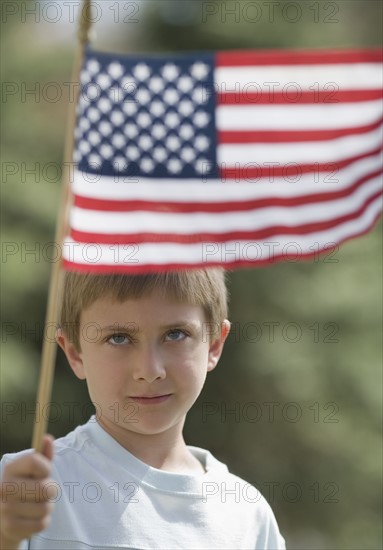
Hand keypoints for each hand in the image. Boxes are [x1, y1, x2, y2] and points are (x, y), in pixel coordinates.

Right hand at [0, 435, 54, 549]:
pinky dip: (42, 521)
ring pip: (45, 507)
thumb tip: (47, 438)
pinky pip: (41, 523)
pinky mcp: (11, 527)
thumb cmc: (24, 487)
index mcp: (11, 469)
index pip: (34, 461)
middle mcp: (5, 487)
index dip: (46, 467)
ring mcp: (6, 509)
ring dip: (47, 507)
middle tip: (43, 492)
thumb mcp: (33, 470)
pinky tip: (32, 517)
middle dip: (51, 491)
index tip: (44, 473)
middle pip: (45, 488)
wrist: (3, 518)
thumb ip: (42, 455)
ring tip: (37, 505)